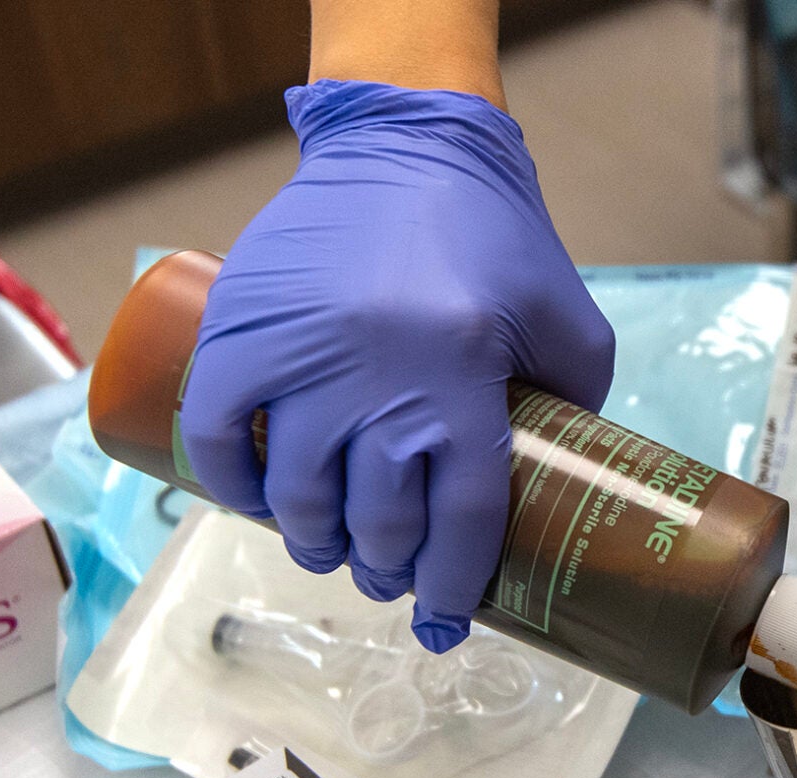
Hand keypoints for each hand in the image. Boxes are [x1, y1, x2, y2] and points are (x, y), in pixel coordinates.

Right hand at [179, 81, 614, 651]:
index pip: (460, 519)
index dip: (454, 584)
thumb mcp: (561, 311)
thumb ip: (578, 396)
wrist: (403, 139)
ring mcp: (301, 358)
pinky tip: (261, 504)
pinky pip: (219, 440)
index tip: (446, 619)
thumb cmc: (488, 230)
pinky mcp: (241, 334)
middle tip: (390, 578)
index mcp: (462, 374)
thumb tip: (570, 483)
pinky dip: (235, 488)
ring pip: (299, 497)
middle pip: (377, 521)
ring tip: (332, 549)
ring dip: (317, 543)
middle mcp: (379, 374)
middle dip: (386, 571)